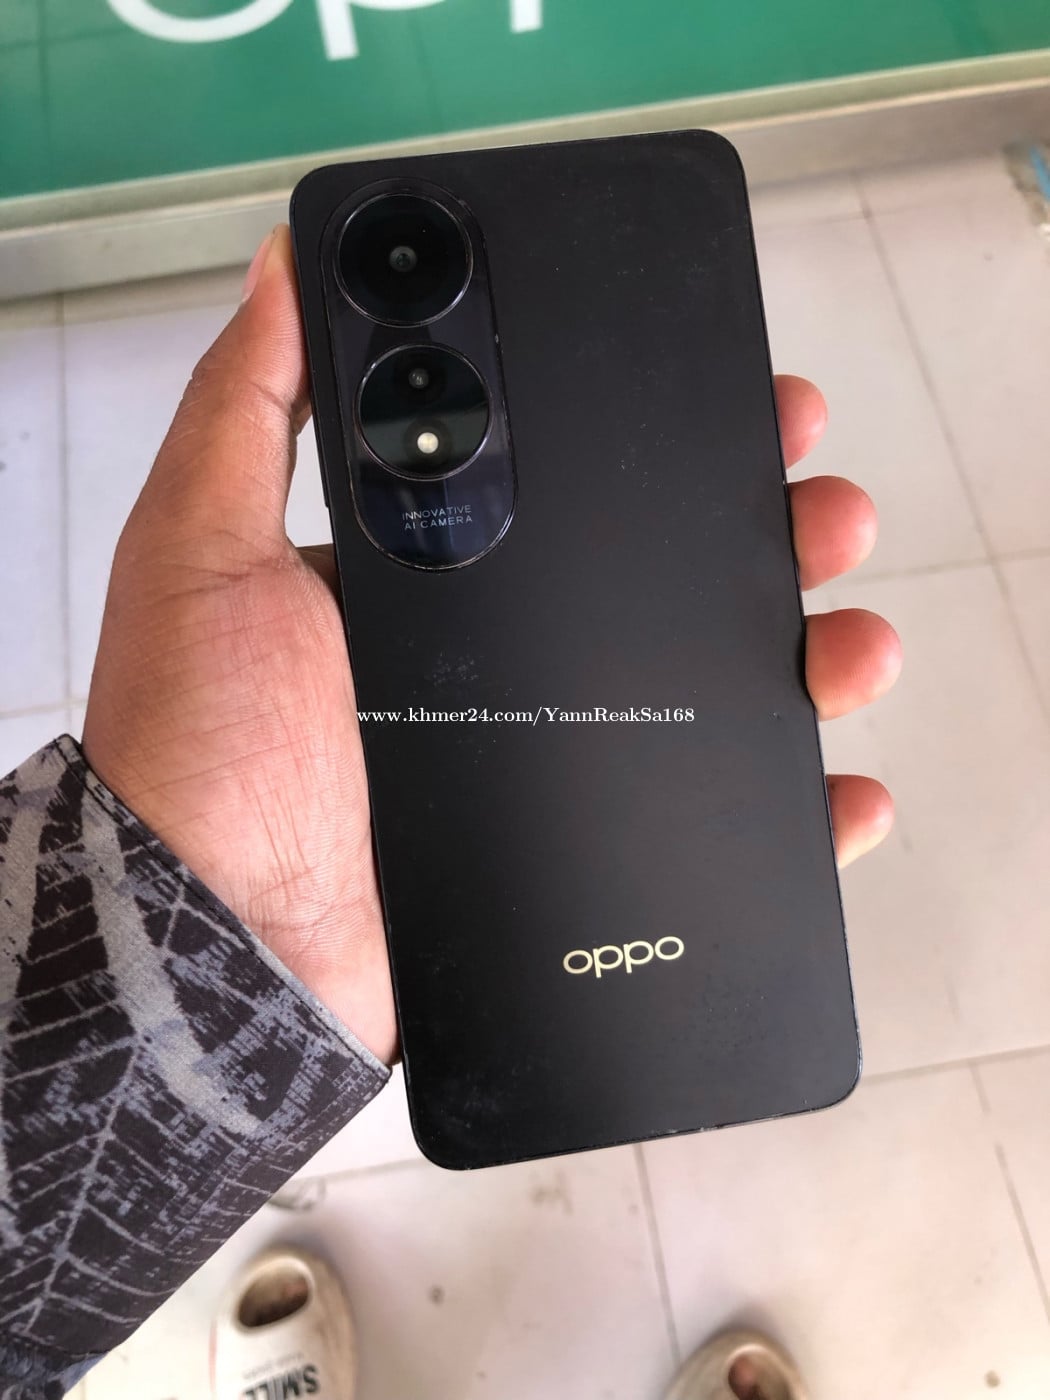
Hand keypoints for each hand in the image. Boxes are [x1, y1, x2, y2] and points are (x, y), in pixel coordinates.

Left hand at [83, 227, 899, 1065]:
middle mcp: (495, 663)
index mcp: (428, 581)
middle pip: (659, 579)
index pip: (566, 483)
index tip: (732, 391)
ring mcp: (543, 760)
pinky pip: (706, 825)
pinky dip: (786, 807)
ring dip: (801, 655)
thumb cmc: (201, 749)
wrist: (221, 947)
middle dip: (760, 533)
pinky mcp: (573, 855)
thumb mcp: (201, 549)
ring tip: (853, 639)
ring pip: (705, 692)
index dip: (653, 438)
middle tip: (818, 504)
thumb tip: (291, 264)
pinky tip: (837, 784)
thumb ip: (247, 410)